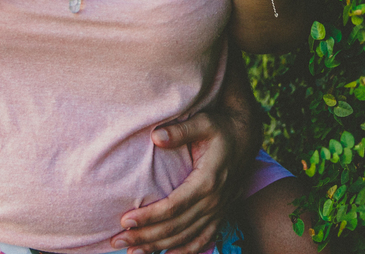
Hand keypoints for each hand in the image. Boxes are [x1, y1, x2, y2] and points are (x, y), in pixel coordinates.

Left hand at [111, 112, 244, 253]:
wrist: (246, 136)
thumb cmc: (221, 127)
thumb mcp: (203, 122)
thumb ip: (180, 130)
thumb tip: (156, 136)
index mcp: (207, 181)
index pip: (173, 206)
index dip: (149, 216)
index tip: (125, 220)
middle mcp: (214, 200)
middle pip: (176, 226)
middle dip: (146, 236)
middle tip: (117, 240)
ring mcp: (218, 209)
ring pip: (186, 236)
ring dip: (159, 247)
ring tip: (133, 252)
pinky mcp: (221, 213)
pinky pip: (204, 238)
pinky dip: (186, 251)